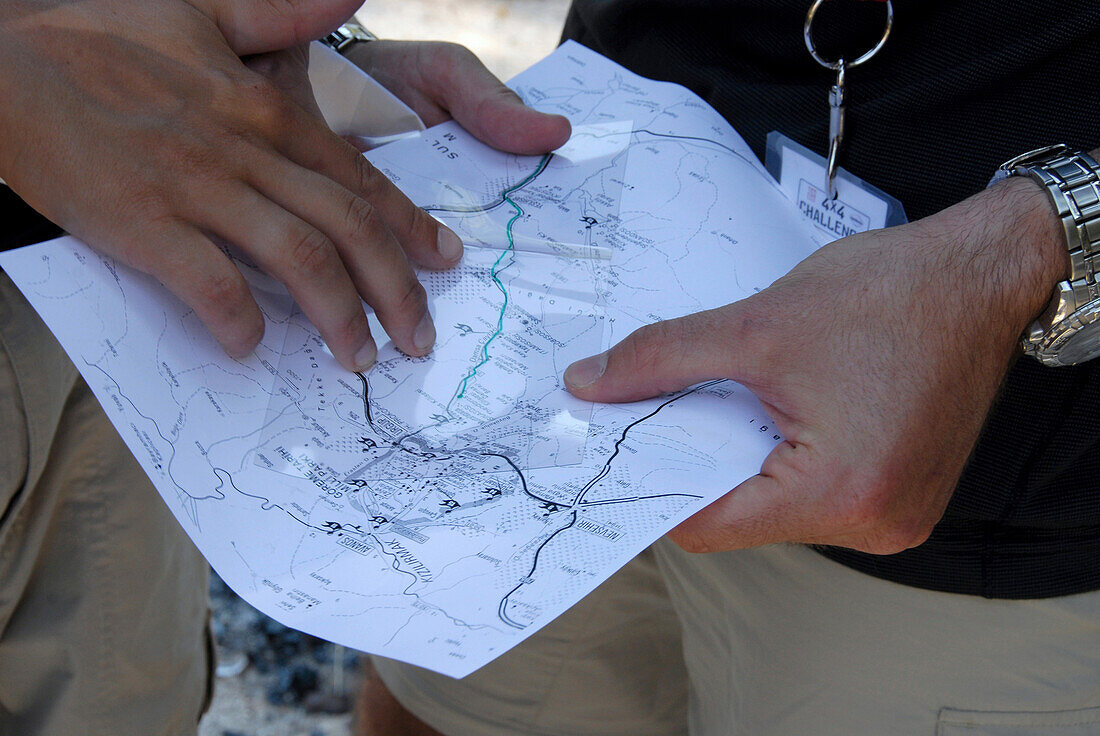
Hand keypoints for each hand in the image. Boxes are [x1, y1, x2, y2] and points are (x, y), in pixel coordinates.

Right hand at [0, 1, 564, 370]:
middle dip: (397, 287)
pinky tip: (251, 345)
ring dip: (340, 315)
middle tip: (419, 337)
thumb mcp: (200, 10)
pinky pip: (212, 285)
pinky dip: (241, 321)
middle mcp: (244, 149)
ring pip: (300, 258)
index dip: (410, 226)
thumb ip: (281, 13)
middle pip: (348, 226)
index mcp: (263, 109)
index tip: (445, 259)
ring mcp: (195, 187)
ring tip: (360, 359)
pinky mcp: (143, 224)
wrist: (4, 64)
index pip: (358, 179)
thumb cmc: (98, 38)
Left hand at [564, 177, 1067, 553]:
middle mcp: (874, 524)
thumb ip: (662, 359)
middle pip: (741, 515)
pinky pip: (814, 489)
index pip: (707, 524)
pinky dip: (780, 453)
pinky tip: (768, 406)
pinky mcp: (900, 491)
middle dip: (694, 460)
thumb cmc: (891, 295)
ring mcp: (894, 513)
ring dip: (740, 453)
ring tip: (723, 398)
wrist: (984, 273)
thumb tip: (589, 384)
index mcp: (841, 495)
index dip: (650, 484)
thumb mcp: (756, 324)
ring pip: (776, 502)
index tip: (610, 450)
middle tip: (653, 412)